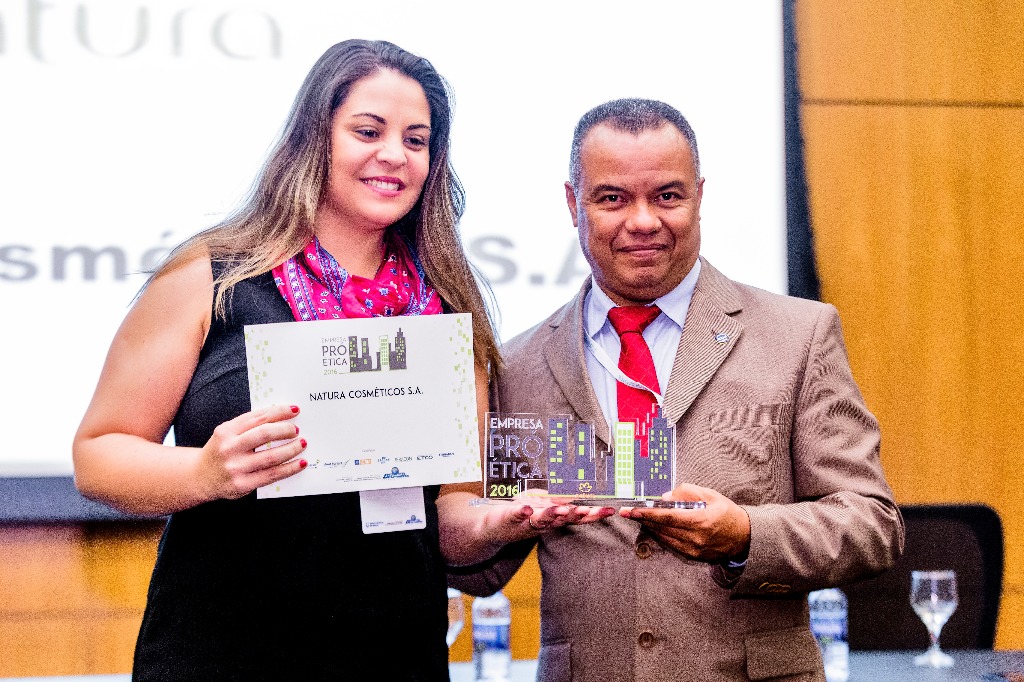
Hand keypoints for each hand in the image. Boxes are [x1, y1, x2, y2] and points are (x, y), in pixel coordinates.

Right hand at [197, 404, 307, 499]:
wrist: (199, 477)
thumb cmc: (221, 451)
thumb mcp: (228, 433)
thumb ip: (249, 425)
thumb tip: (282, 417)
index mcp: (226, 431)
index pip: (257, 417)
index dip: (279, 412)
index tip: (295, 410)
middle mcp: (229, 448)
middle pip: (264, 434)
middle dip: (285, 430)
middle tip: (297, 430)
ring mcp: (235, 467)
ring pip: (271, 456)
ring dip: (291, 449)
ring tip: (302, 444)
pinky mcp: (242, 484)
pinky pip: (271, 475)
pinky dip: (289, 468)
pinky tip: (300, 463)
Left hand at [479, 498, 616, 545]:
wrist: (491, 527)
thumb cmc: (522, 513)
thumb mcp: (544, 504)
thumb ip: (560, 501)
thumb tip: (580, 497)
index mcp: (554, 518)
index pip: (576, 517)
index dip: (593, 515)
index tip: (610, 511)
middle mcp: (543, 523)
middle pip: (562, 520)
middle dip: (575, 515)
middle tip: (589, 511)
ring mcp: (525, 521)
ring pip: (541, 519)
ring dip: (551, 515)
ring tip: (560, 510)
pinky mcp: (509, 517)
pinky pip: (516, 515)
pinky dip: (521, 512)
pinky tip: (527, 508)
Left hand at [619, 483, 749, 562]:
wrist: (743, 537)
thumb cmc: (727, 512)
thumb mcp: (711, 495)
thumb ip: (687, 493)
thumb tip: (665, 498)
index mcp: (701, 520)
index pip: (667, 517)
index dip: (647, 514)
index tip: (632, 510)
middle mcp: (696, 537)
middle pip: (662, 528)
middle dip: (643, 519)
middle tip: (629, 511)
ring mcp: (694, 549)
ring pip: (664, 537)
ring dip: (650, 527)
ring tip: (640, 517)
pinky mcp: (693, 555)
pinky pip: (671, 544)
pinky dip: (661, 535)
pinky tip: (655, 527)